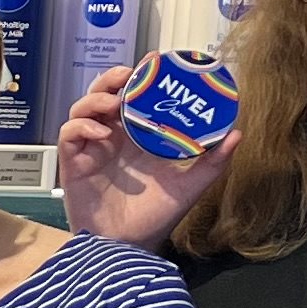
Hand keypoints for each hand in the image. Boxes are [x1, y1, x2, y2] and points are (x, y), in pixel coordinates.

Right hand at [55, 66, 232, 247]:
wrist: (127, 245)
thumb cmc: (155, 217)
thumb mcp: (191, 185)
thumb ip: (214, 160)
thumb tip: (237, 132)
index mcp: (138, 137)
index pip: (135, 97)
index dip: (141, 77)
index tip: (155, 61)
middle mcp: (114, 138)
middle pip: (105, 94)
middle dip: (113, 79)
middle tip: (128, 75)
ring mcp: (92, 149)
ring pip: (83, 108)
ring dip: (96, 98)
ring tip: (113, 103)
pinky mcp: (74, 162)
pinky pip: (69, 133)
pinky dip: (82, 125)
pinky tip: (102, 132)